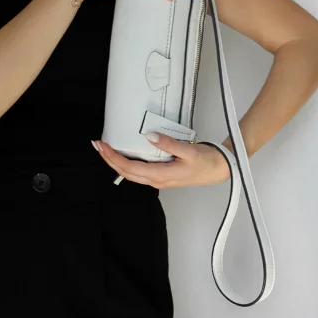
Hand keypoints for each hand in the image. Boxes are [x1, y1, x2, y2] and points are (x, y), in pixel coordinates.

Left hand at [91, 132, 229, 188]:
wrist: (220, 169)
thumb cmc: (205, 161)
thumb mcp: (188, 151)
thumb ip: (168, 144)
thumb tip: (149, 136)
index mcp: (161, 175)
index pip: (130, 168)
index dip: (113, 158)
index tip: (103, 146)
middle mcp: (156, 180)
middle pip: (126, 172)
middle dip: (109, 160)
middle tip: (97, 146)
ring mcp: (158, 180)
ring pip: (131, 174)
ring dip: (116, 162)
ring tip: (106, 150)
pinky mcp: (162, 176)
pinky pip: (139, 172)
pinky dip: (127, 164)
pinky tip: (124, 155)